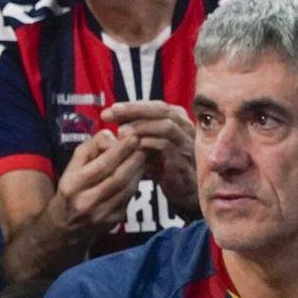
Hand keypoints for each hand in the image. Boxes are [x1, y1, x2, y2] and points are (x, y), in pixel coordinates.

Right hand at [55, 130, 144, 231]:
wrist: (65, 226)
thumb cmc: (71, 188)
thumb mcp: (73, 165)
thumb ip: (91, 147)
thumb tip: (112, 135)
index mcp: (73, 184)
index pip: (102, 165)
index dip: (121, 150)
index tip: (134, 137)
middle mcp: (87, 202)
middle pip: (118, 177)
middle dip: (134, 159)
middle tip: (144, 146)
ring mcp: (102, 214)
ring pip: (128, 189)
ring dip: (138, 171)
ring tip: (143, 157)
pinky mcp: (113, 222)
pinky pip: (129, 199)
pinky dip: (136, 183)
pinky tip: (138, 173)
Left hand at [104, 100, 196, 215]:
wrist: (183, 192)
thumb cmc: (164, 166)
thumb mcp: (149, 144)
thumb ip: (137, 130)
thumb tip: (112, 116)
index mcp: (178, 120)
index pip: (154, 105)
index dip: (131, 106)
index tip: (109, 111)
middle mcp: (186, 127)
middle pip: (161, 110)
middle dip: (134, 110)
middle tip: (111, 114)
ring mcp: (187, 143)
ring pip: (166, 126)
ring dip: (140, 127)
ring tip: (119, 132)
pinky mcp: (184, 160)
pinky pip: (167, 147)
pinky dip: (148, 143)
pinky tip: (132, 147)